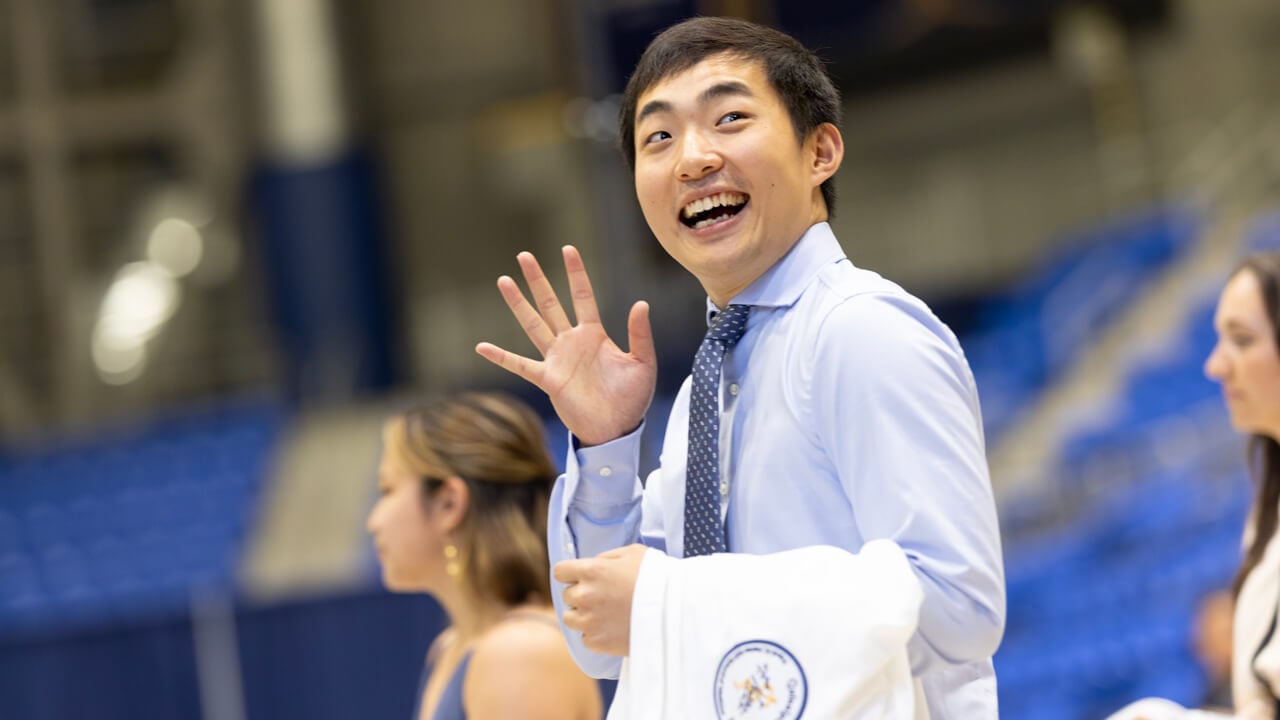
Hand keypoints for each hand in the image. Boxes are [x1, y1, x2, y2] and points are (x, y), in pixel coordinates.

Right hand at [475, 246, 656, 445]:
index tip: (568, 249)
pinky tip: (481, 346)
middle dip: (538, 280)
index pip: (583, 296)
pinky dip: (501, 356)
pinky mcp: (548, 379)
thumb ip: (640, 334)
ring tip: (504, 281)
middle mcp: (572, 342)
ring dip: (518, 304)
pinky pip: (520, 365)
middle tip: (524, 255)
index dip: (576, 273)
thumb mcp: (643, 363)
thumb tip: (641, 302)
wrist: (616, 430)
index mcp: (595, 334)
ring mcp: (557, 359)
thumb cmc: (632, 398)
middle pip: (551, 303)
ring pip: (533, 324)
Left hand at [553, 544, 647, 655]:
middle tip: (603, 596)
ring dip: (583, 615)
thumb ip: (606, 558)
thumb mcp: (632, 553)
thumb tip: (593, 564)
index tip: (581, 578)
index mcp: (591, 570)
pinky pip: (585, 637)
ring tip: (605, 614)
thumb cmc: (656, 577)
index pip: (560, 571)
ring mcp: (589, 620)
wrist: (675, 611)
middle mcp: (584, 595)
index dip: (571, 573)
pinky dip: (595, 633)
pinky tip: (612, 627)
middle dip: (581, 594)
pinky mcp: (597, 642)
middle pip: (566, 595)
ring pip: (570, 618)